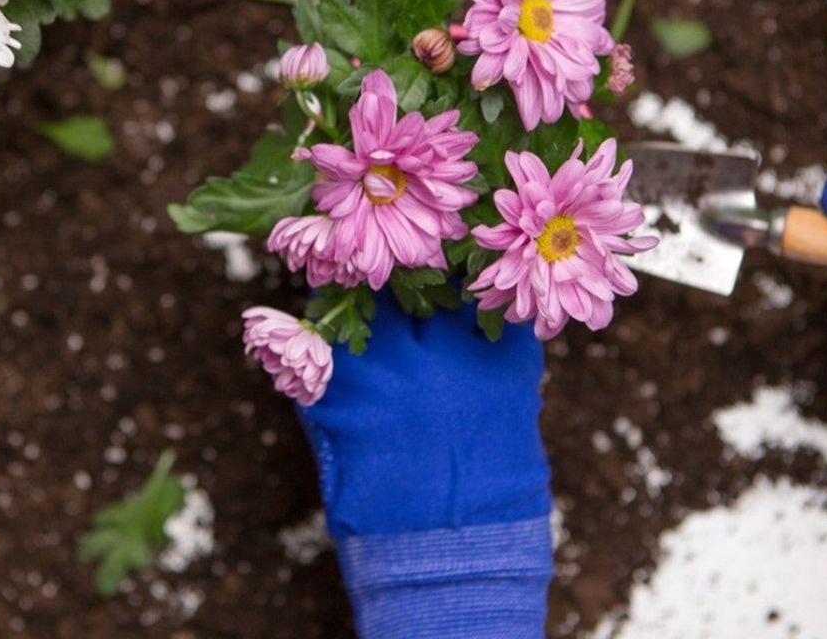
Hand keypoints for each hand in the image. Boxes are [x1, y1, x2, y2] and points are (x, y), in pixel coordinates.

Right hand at [297, 295, 552, 638]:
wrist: (450, 565)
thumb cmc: (379, 516)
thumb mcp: (334, 449)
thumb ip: (325, 387)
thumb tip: (315, 330)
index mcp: (353, 384)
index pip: (338, 301)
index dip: (344, 279)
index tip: (348, 270)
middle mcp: (406, 367)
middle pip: (398, 281)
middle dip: (398, 268)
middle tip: (403, 262)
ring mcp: (463, 369)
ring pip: (455, 289)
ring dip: (448, 278)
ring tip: (447, 275)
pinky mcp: (511, 379)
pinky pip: (504, 320)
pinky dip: (493, 311)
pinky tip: (485, 311)